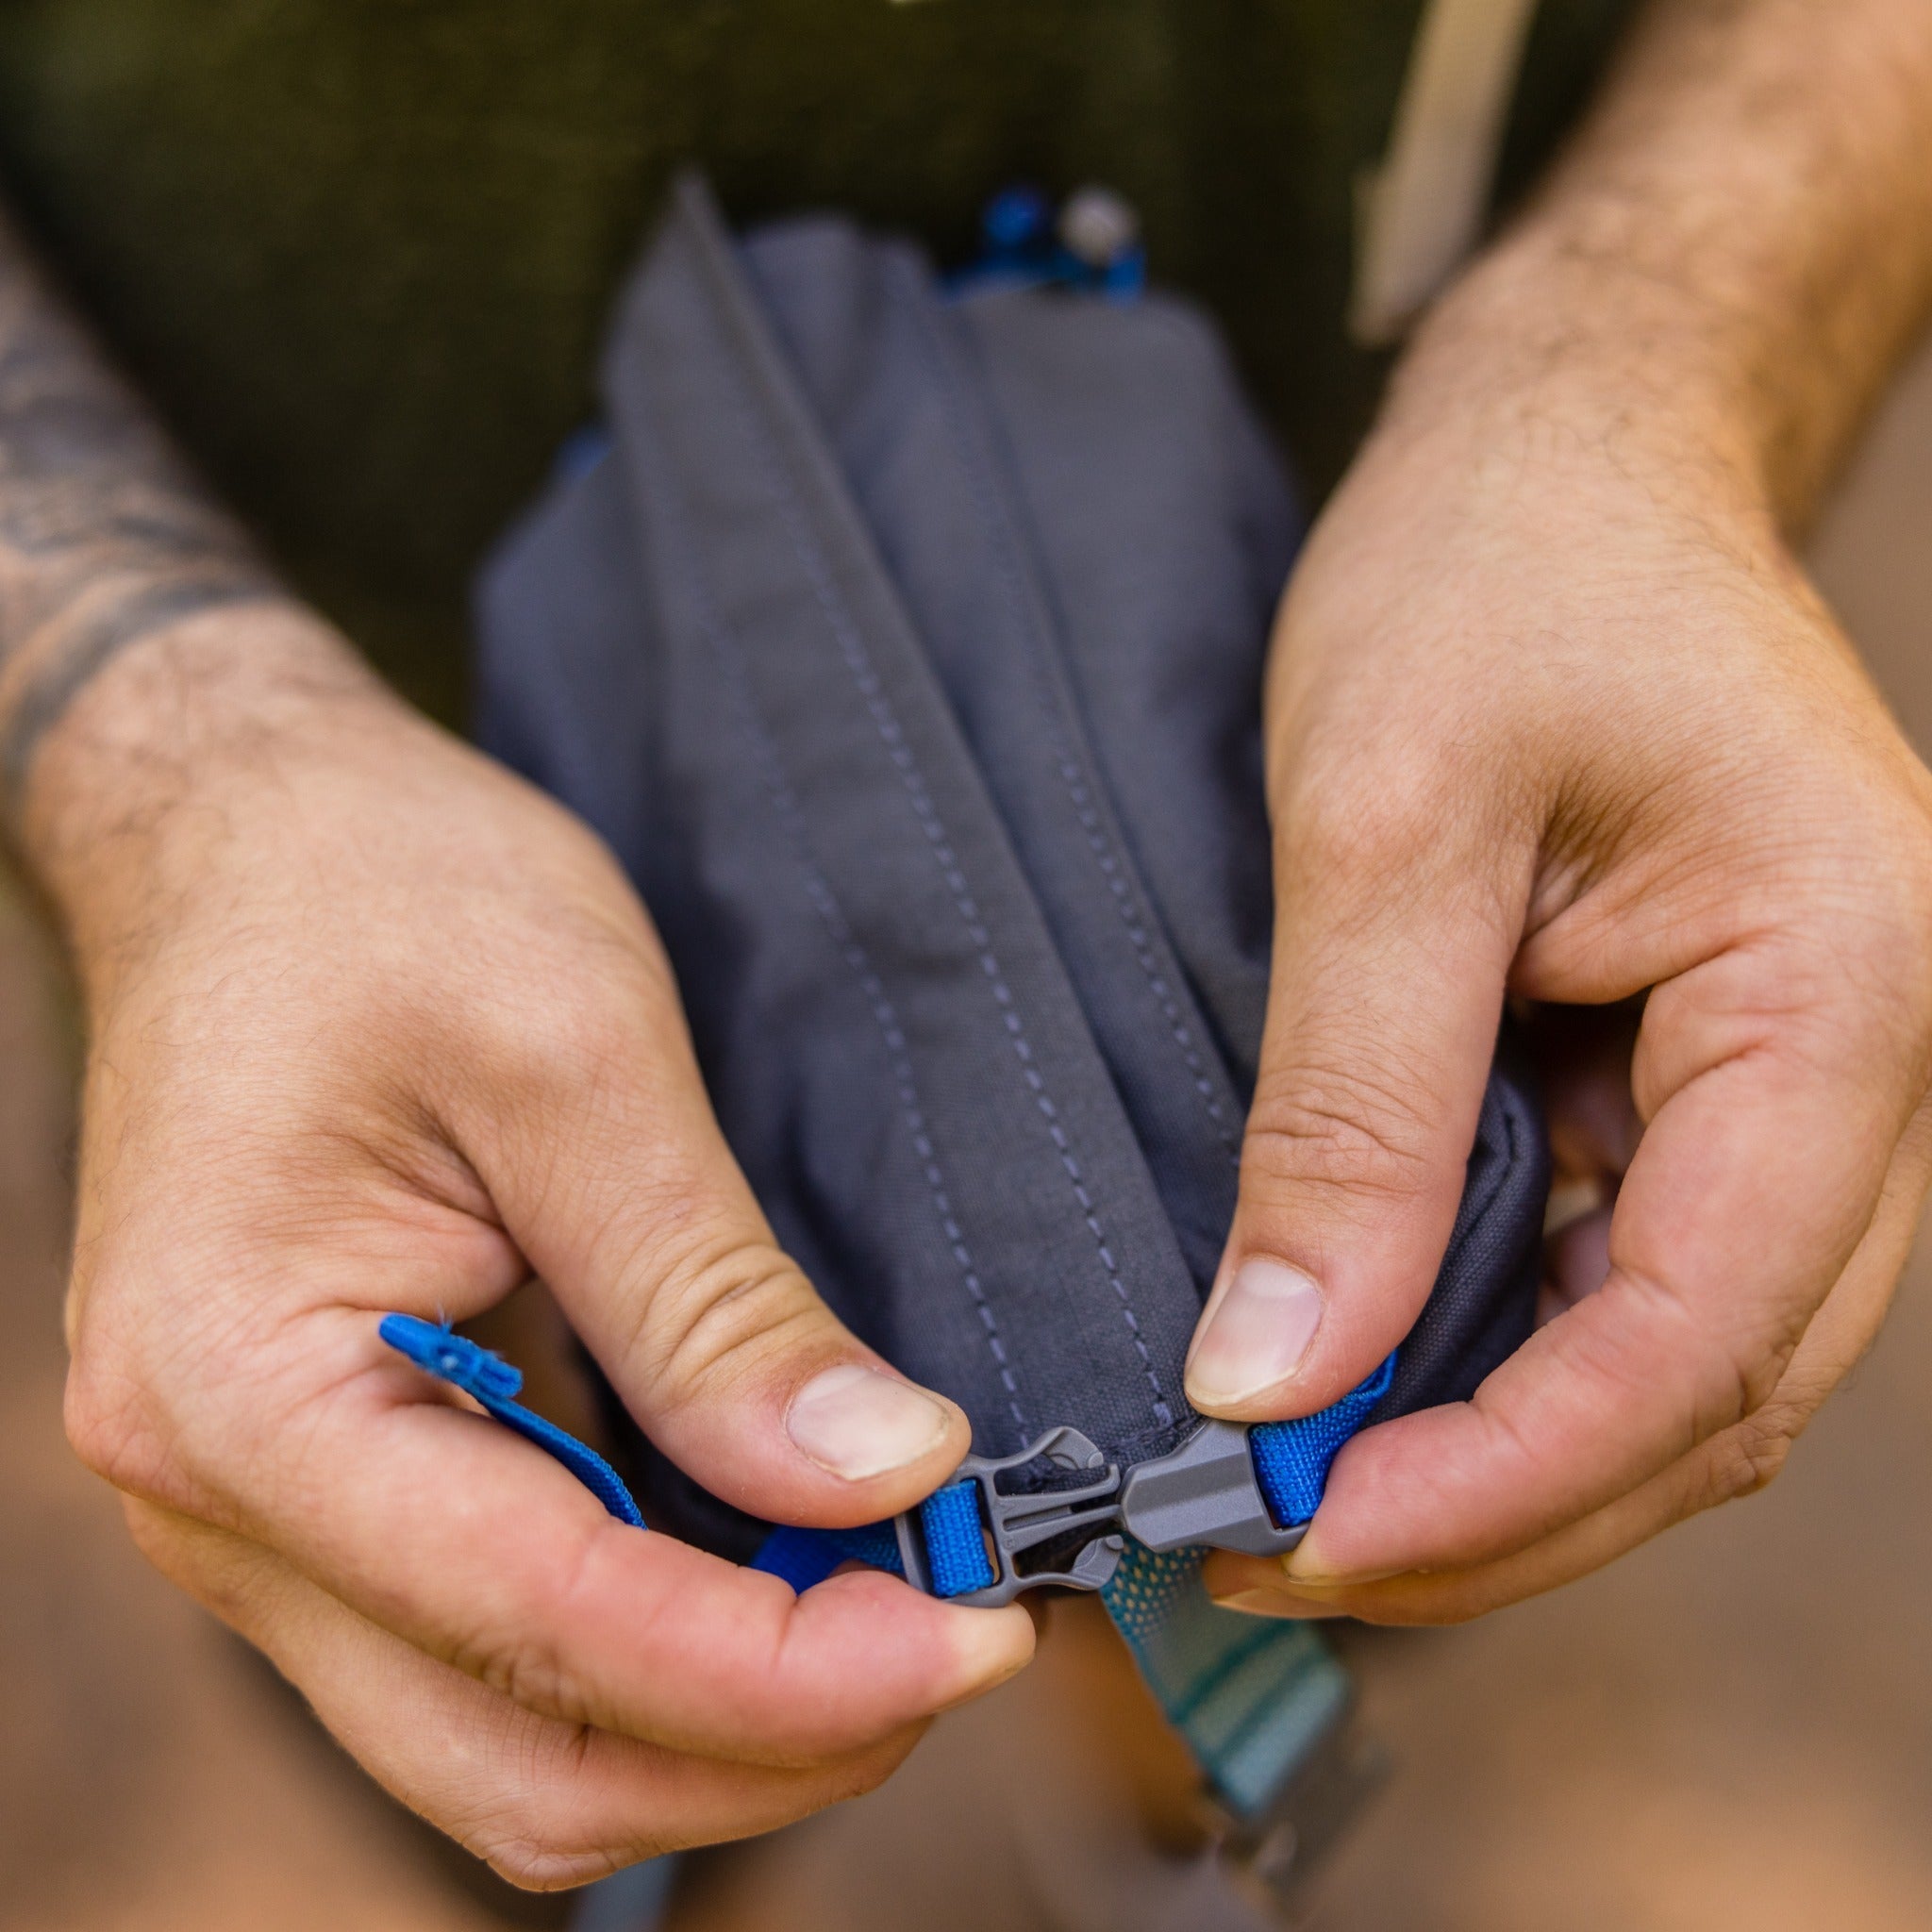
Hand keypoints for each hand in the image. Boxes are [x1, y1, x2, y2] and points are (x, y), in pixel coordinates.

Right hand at [39, 610, 1031, 1884]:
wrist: (245, 827)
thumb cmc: (378, 893)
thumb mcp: (574, 1062)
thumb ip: (711, 1300)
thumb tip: (879, 1476)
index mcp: (244, 1392)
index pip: (541, 1622)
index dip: (783, 1671)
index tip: (977, 1629)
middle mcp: (223, 1499)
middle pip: (514, 1758)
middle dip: (764, 1740)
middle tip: (963, 1634)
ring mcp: (270, 1504)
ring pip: (506, 1731)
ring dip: (716, 1716)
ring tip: (898, 1607)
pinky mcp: (338, 1475)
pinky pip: (500, 1638)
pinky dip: (657, 1643)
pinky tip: (786, 1566)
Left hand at [1184, 338, 1931, 1622]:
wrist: (1562, 446)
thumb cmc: (1497, 567)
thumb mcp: (1389, 823)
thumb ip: (1354, 1108)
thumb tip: (1284, 1368)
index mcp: (1842, 991)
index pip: (1709, 1327)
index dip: (1514, 1472)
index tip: (1319, 1534)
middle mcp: (1855, 1068)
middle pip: (1711, 1386)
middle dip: (1500, 1503)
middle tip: (1279, 1548)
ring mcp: (1783, 1081)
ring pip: (1671, 1356)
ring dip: (1496, 1453)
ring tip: (1299, 1497)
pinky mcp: (1689, 1073)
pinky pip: (1620, 1267)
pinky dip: (1496, 1354)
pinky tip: (1364, 1379)